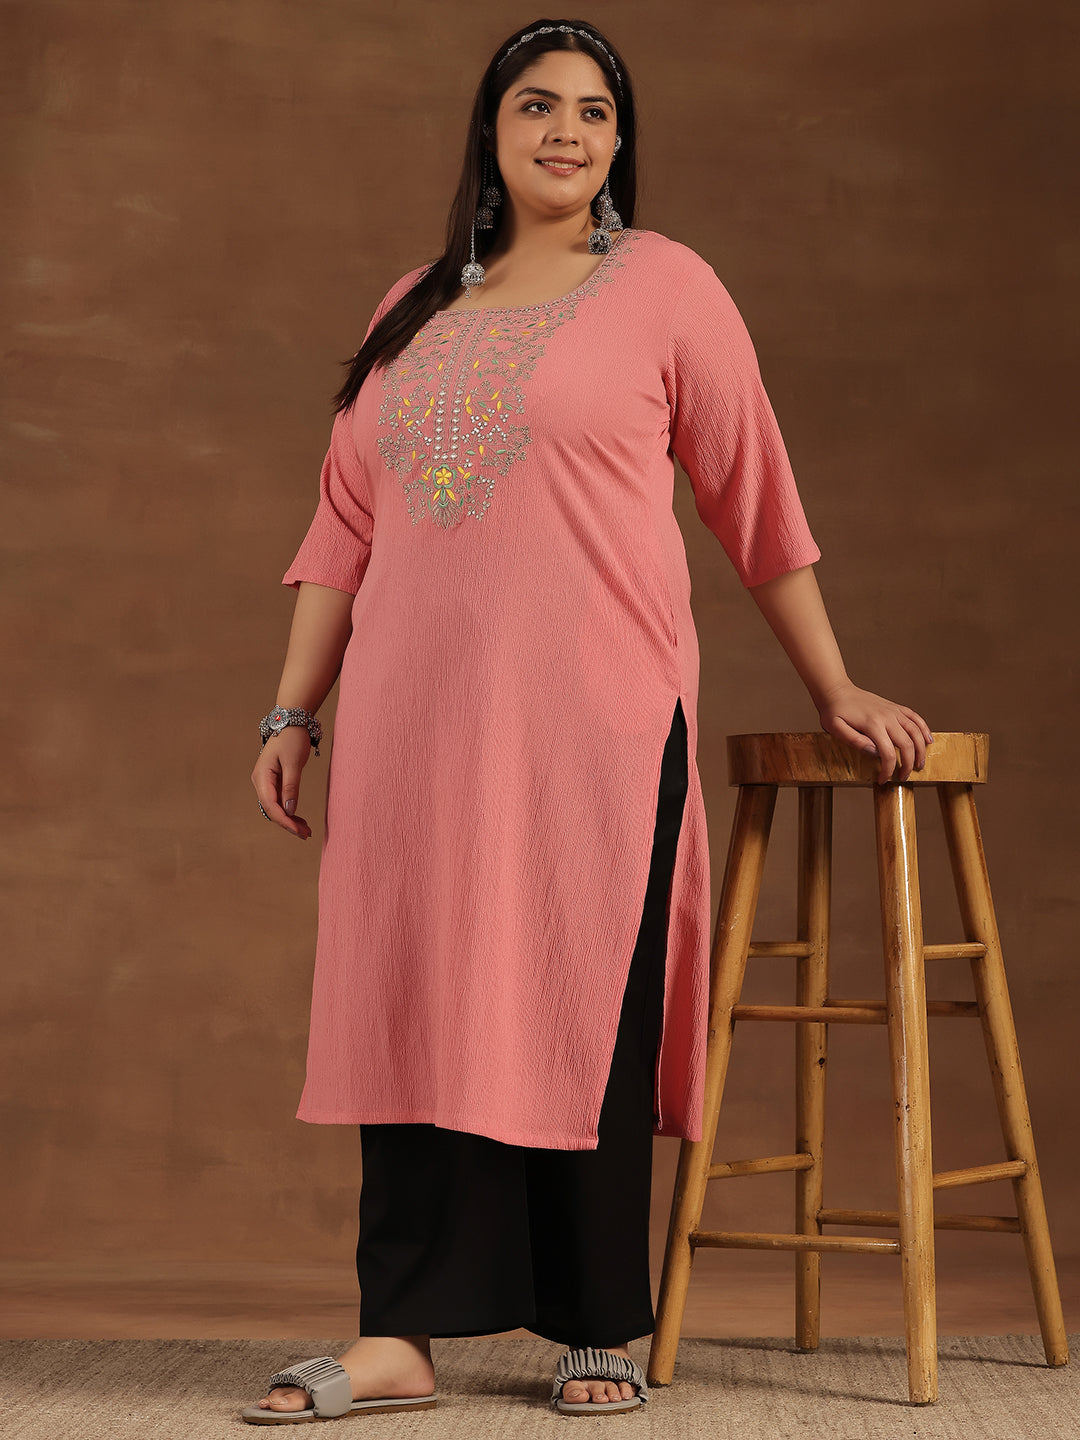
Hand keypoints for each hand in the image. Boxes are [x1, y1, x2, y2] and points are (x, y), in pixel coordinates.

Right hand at [251, 727, 314, 837]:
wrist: (291, 723)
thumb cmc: (292, 740)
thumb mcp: (293, 763)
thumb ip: (291, 787)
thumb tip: (290, 810)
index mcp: (262, 777)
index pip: (270, 805)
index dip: (284, 820)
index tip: (298, 830)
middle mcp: (260, 781)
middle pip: (272, 809)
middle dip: (288, 823)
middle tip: (306, 834)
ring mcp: (266, 782)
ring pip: (276, 807)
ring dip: (289, 819)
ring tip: (306, 830)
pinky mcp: (274, 782)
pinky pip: (280, 800)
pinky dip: (289, 810)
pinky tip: (299, 819)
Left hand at [816, 680, 933, 784]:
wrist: (837, 690)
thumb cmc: (834, 711)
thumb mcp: (835, 728)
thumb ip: (854, 741)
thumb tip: (874, 752)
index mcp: (872, 725)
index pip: (888, 753)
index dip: (888, 770)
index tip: (884, 780)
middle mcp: (887, 717)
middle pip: (907, 744)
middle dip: (908, 764)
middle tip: (904, 777)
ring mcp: (893, 711)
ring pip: (915, 731)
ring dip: (921, 750)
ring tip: (919, 764)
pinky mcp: (895, 707)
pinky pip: (915, 717)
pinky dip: (924, 729)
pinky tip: (928, 740)